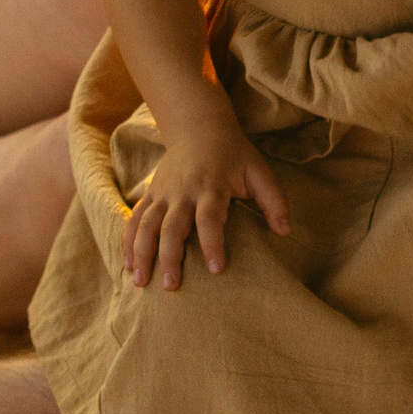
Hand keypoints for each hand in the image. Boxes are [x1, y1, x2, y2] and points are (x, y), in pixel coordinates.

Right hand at [124, 114, 290, 289]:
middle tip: (172, 286)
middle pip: (172, 226)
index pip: (210, 217)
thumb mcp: (258, 170)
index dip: (213, 243)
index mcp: (211, 186)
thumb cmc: (234, 154)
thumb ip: (273, 200)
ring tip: (141, 282)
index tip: (216, 269)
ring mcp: (163, 193)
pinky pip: (135, 219)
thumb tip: (285, 232)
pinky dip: (128, 241)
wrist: (200, 127)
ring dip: (142, 253)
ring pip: (147, 225)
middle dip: (170, 257)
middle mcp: (183, 191)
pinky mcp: (151, 194)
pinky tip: (127, 265)